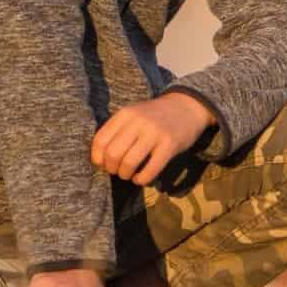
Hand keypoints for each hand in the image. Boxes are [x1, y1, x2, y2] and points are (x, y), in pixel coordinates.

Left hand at [90, 90, 214, 182]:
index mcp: (125, 114)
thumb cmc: (155, 116)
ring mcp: (155, 133)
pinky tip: (141, 178)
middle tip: (117, 170)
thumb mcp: (134, 115)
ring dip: (125, 175)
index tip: (103, 164)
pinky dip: (142, 179)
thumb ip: (117, 131)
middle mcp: (138, 121)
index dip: (98, 158)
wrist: (188, 107)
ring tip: (128, 175)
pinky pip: (150, 170)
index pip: (100, 141)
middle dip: (111, 168)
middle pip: (113, 153)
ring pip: (129, 163)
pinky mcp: (170, 145)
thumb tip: (100, 159)